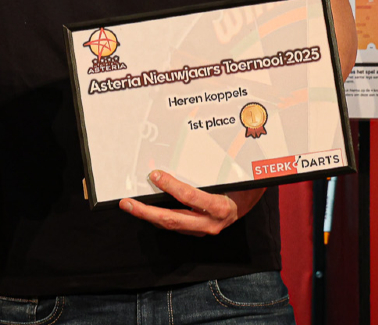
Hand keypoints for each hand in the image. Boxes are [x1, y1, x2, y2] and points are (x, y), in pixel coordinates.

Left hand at [119, 170, 265, 235]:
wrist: (251, 204)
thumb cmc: (243, 184)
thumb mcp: (235, 174)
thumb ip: (220, 165)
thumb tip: (202, 146)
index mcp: (221, 207)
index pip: (191, 198)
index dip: (171, 187)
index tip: (155, 175)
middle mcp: (210, 223)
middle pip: (173, 220)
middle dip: (147, 213)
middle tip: (127, 204)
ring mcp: (202, 230)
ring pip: (170, 225)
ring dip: (148, 216)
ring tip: (130, 205)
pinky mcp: (196, 231)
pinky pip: (174, 225)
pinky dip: (158, 217)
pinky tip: (146, 208)